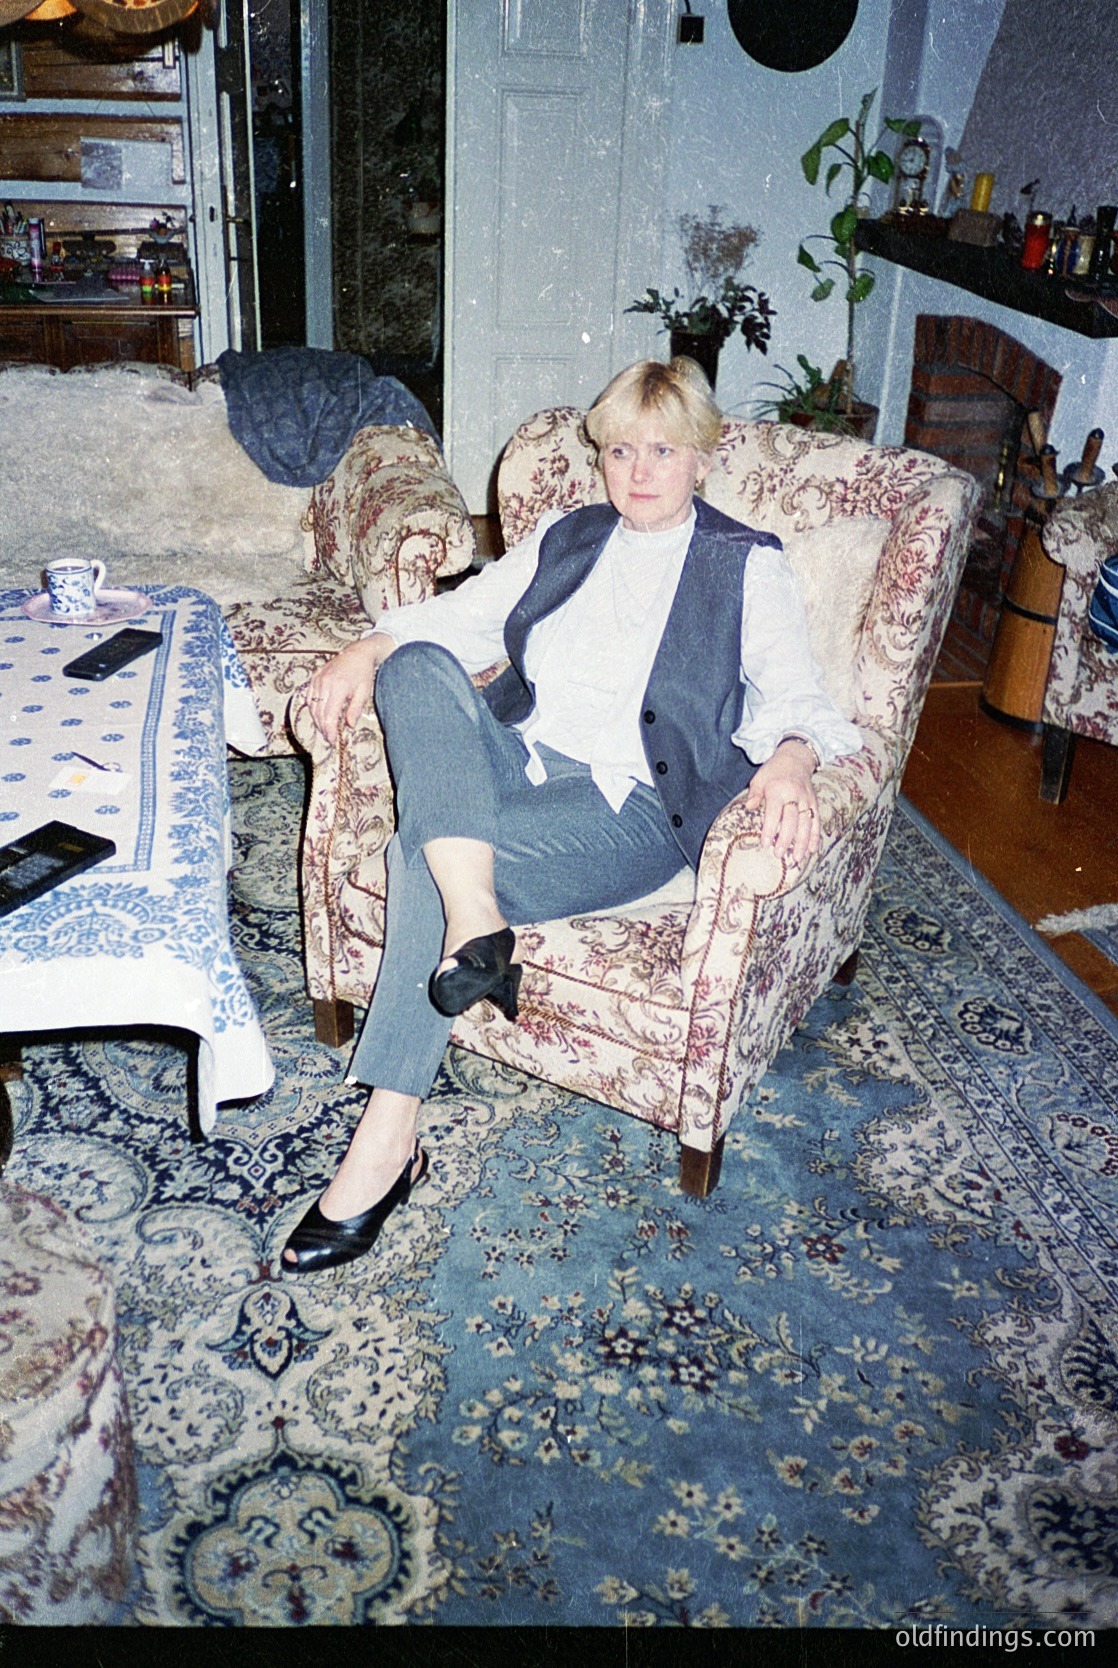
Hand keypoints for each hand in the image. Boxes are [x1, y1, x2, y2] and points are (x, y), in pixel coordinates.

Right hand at [305, 633, 394, 743]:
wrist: (358, 653)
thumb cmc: (363, 673)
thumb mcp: (363, 693)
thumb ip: (355, 710)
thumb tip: (349, 725)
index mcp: (338, 688)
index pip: (329, 715)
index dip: (329, 730)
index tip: (332, 740)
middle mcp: (325, 683)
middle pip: (319, 713)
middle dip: (323, 728)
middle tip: (329, 738)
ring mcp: (318, 680)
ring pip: (312, 706)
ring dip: (317, 720)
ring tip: (325, 729)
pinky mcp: (315, 677)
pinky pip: (309, 697)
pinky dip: (312, 708)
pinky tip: (318, 715)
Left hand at [743, 737, 819, 869]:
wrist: (795, 758)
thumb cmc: (773, 771)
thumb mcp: (759, 778)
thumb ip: (754, 794)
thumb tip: (748, 807)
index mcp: (778, 790)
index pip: (774, 812)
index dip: (770, 829)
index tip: (766, 843)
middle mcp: (795, 795)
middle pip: (792, 820)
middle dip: (786, 839)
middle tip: (779, 854)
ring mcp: (807, 799)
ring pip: (806, 823)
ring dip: (803, 842)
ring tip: (797, 858)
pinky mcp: (814, 802)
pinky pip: (816, 820)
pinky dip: (816, 836)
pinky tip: (813, 850)